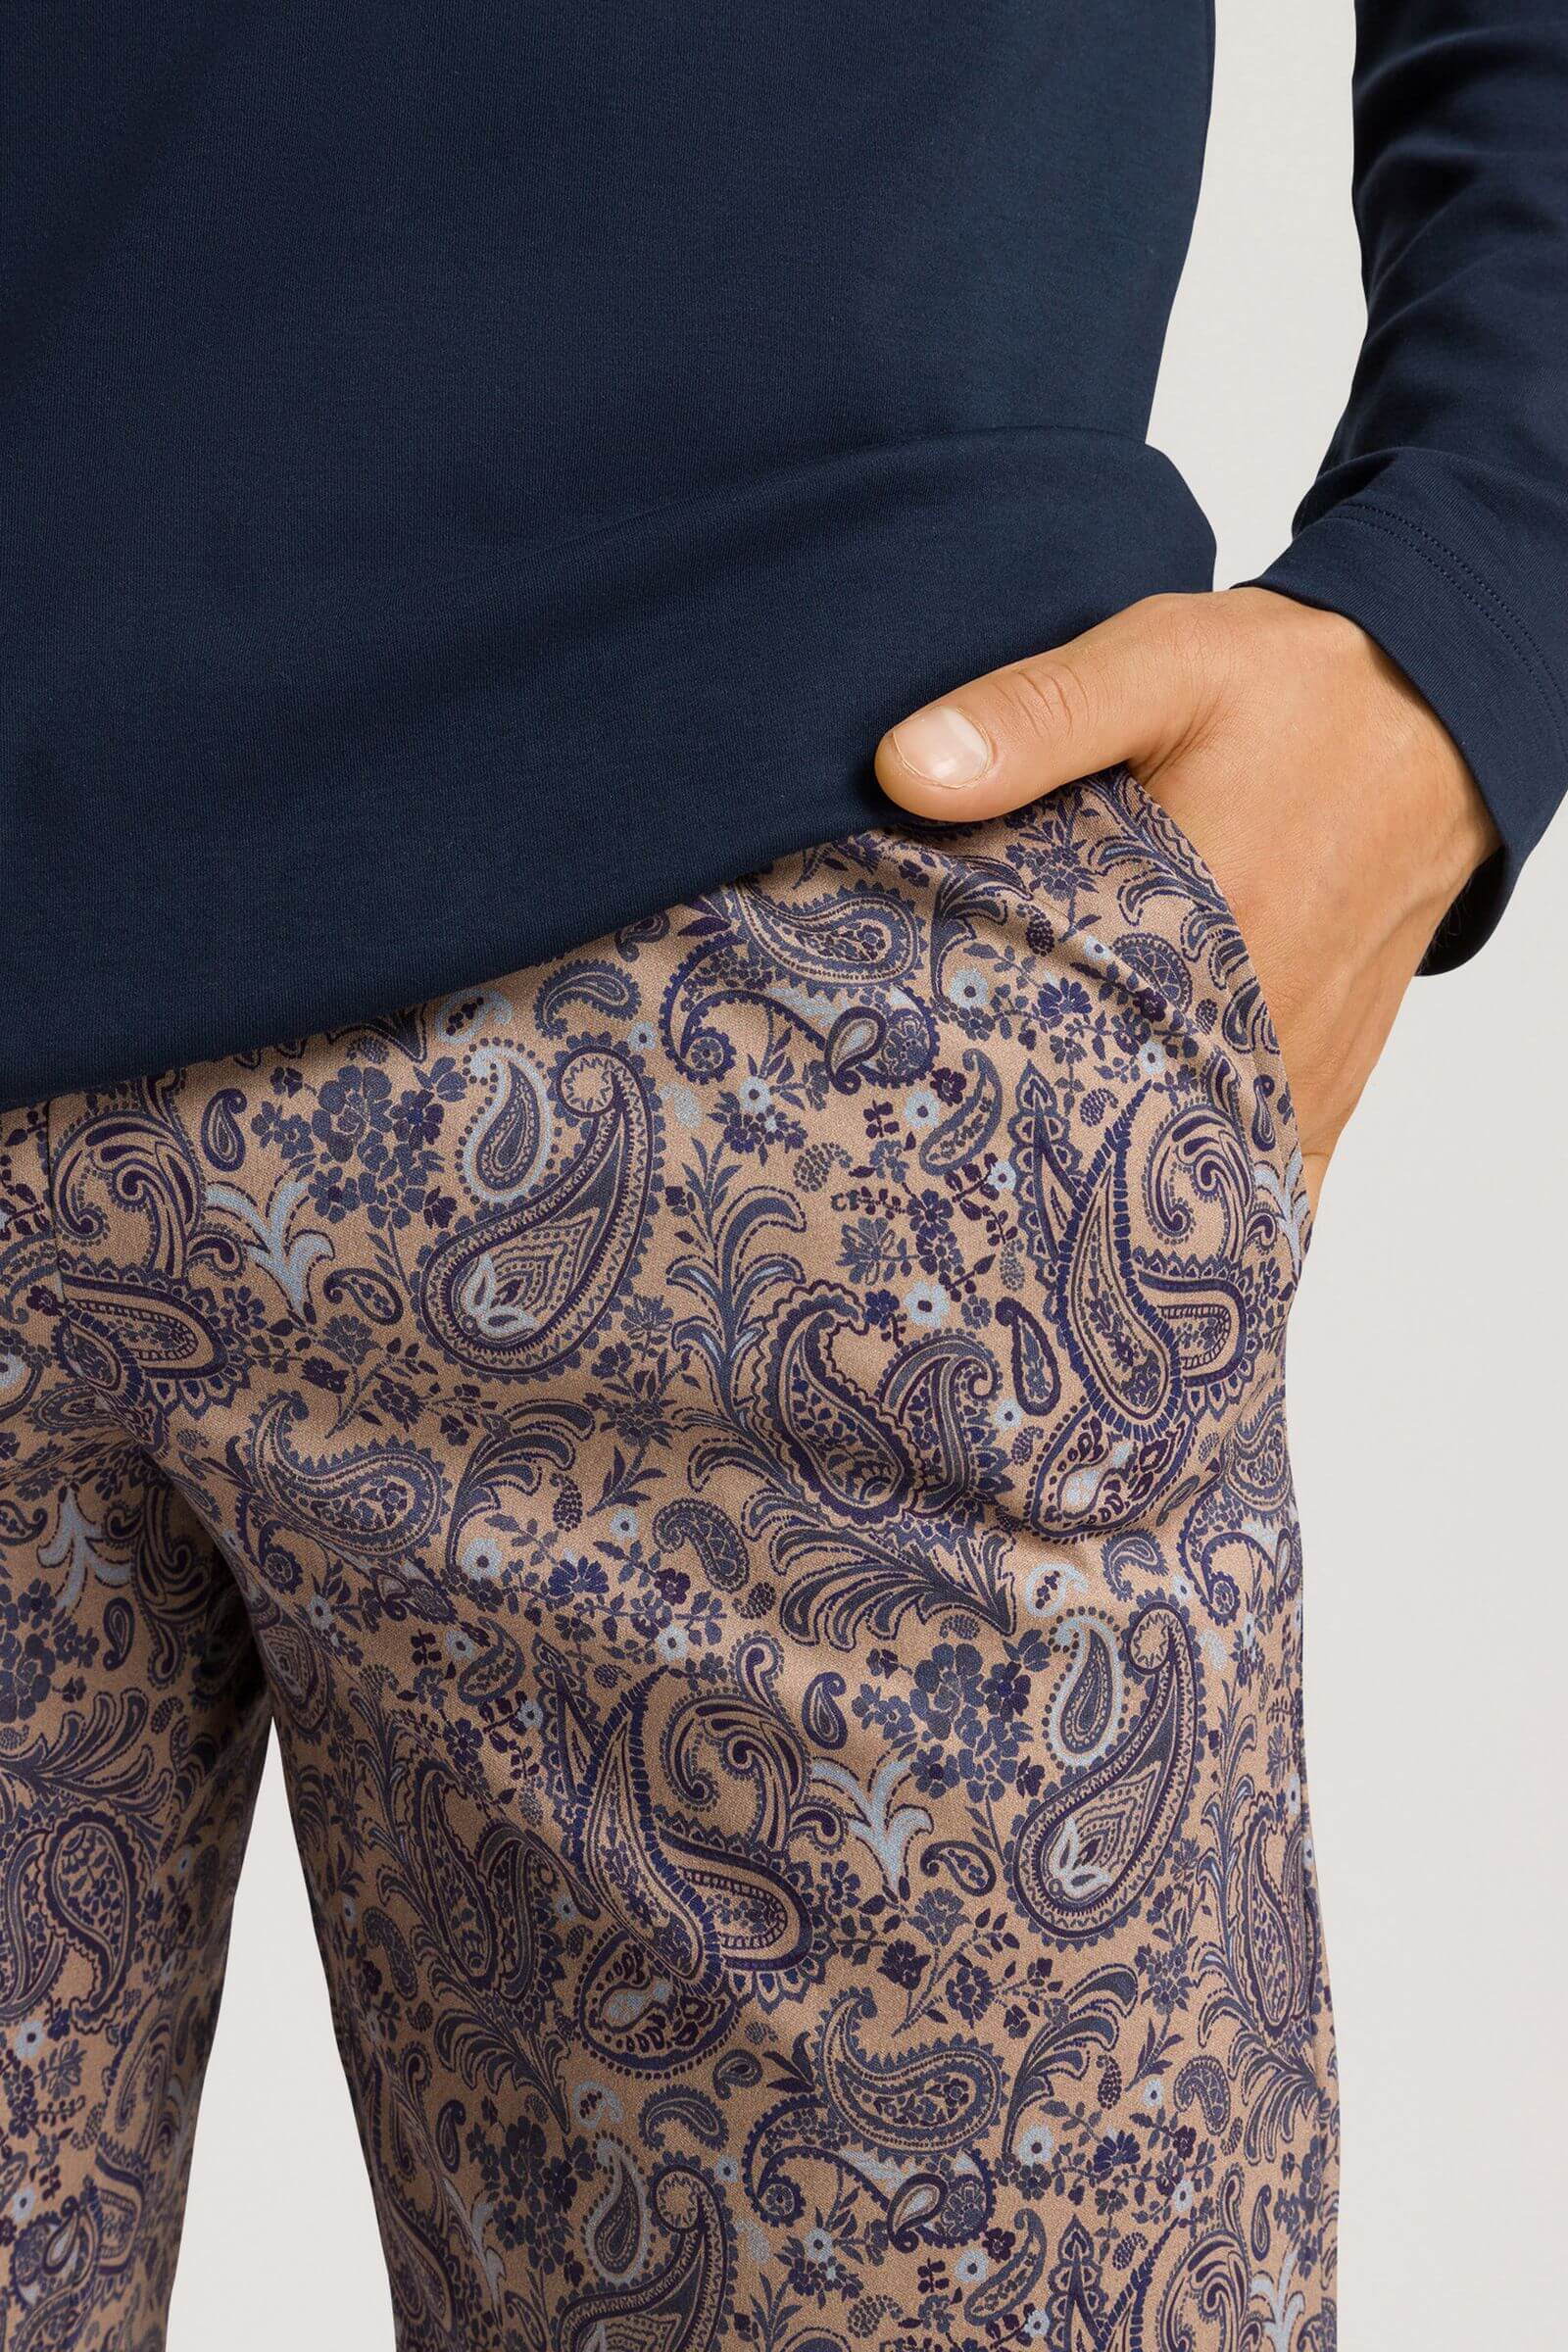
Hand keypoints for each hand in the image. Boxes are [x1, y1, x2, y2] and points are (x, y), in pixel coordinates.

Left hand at [874, 587, 1499, 1213]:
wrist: (1435, 717)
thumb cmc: (1294, 690)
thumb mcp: (1159, 666)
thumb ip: (1036, 715)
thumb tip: (905, 769)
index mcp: (1199, 928)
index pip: (1050, 1046)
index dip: (960, 1084)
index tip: (890, 1104)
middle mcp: (1255, 1023)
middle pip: (1107, 1135)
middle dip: (1014, 1158)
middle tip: (924, 1163)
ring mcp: (1293, 1073)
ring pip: (1180, 1179)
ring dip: (1097, 1194)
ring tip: (1002, 1199)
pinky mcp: (1321, 1090)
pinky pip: (1260, 1189)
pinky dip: (1198, 1221)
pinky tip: (1123, 1219)